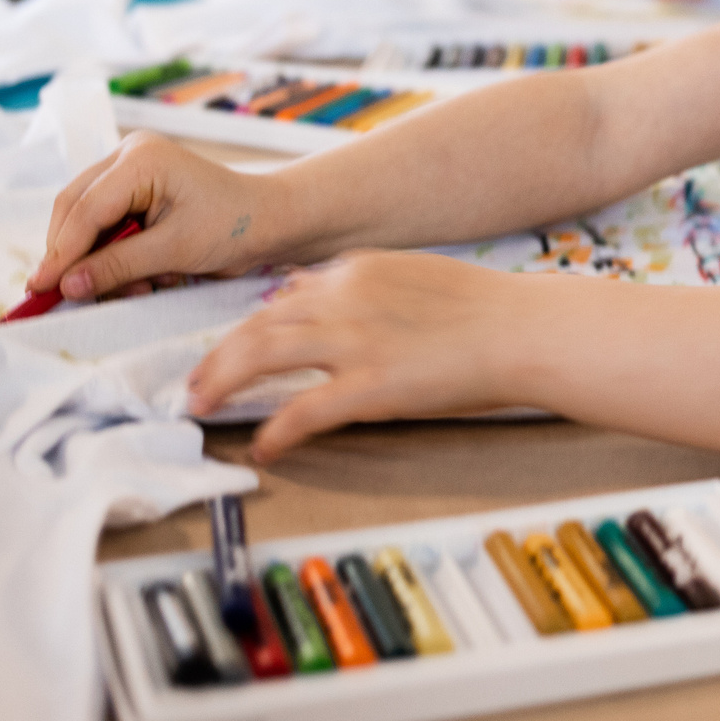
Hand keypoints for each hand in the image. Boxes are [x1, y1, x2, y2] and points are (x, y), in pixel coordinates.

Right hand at [28, 130, 286, 303]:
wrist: (270, 222)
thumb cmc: (233, 226)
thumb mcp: (175, 250)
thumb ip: (118, 266)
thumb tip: (67, 285)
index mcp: (140, 159)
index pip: (85, 209)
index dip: (62, 252)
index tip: (42, 287)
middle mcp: (128, 158)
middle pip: (75, 211)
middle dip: (75, 257)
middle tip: (70, 296)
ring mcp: (129, 173)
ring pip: (86, 223)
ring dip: (100, 263)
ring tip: (136, 290)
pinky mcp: (134, 194)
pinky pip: (106, 229)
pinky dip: (115, 259)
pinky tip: (146, 280)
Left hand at [187, 252, 519, 459]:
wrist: (523, 327)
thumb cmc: (485, 308)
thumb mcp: (417, 277)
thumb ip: (368, 288)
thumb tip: (325, 297)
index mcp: (358, 271)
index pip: (285, 297)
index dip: (253, 326)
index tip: (236, 347)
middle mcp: (344, 297)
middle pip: (256, 324)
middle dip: (217, 356)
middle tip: (196, 383)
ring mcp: (352, 340)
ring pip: (260, 354)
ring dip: (222, 382)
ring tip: (203, 408)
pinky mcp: (368, 385)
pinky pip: (302, 411)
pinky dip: (275, 432)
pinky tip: (265, 448)